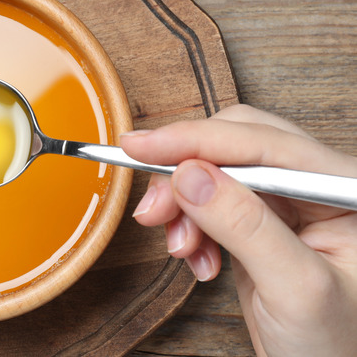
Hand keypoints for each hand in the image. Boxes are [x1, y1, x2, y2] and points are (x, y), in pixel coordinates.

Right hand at [121, 104, 356, 356]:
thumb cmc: (339, 346)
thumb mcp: (296, 289)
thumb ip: (245, 226)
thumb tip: (189, 176)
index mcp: (343, 187)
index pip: (261, 143)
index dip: (194, 140)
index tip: (140, 147)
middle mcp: (315, 187)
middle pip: (233, 147)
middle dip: (184, 174)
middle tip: (152, 210)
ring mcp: (287, 205)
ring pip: (214, 174)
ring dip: (183, 207)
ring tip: (180, 249)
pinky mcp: (259, 224)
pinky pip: (209, 203)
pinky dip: (190, 226)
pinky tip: (197, 258)